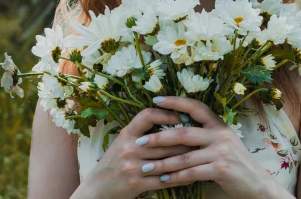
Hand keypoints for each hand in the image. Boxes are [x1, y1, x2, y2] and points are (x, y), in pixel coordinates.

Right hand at [75, 108, 198, 198]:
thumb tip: (169, 123)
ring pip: (168, 160)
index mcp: (126, 134)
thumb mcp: (122, 142)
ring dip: (187, 158)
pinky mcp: (138, 184)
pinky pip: (165, 180)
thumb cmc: (113, 162)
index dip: (165, 114)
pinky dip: (180, 178)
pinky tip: (192, 176)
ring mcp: (134, 167)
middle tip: (202, 137)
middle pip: (164, 140)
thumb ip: (141, 133)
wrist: (98, 187)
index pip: (147, 116)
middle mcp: (130, 148)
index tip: (181, 116)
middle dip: (186, 139)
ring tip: (202, 155)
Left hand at [137, 96, 283, 198]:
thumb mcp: (223, 142)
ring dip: (162, 163)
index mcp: (219, 124)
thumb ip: (204, 134)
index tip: (155, 100)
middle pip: (183, 132)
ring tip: (145, 167)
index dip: (175, 101)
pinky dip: (175, 177)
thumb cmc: (236, 163)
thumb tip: (176, 129)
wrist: (257, 183)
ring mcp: (221, 151)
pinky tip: (163, 180)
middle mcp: (220, 134)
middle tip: (139, 142)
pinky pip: (191, 173)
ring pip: (184, 156)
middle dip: (158, 138)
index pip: (195, 106)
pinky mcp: (221, 169)